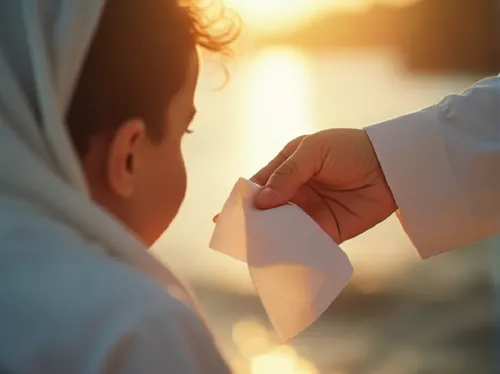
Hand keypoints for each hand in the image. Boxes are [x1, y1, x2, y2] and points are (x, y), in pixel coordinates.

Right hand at [252, 129, 397, 243]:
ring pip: (283, 229)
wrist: (390, 166)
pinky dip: (294, 249)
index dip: (244, 200)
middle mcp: (296, 192)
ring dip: (272, 238)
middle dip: (254, 223)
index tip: (228, 216)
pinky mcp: (326, 231)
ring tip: (256, 250)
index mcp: (288, 168)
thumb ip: (287, 173)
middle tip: (239, 238)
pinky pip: (306, 242)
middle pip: (267, 211)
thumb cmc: (350, 149)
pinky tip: (283, 257)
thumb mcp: (314, 150)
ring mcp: (310, 213)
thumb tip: (260, 201)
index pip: (259, 186)